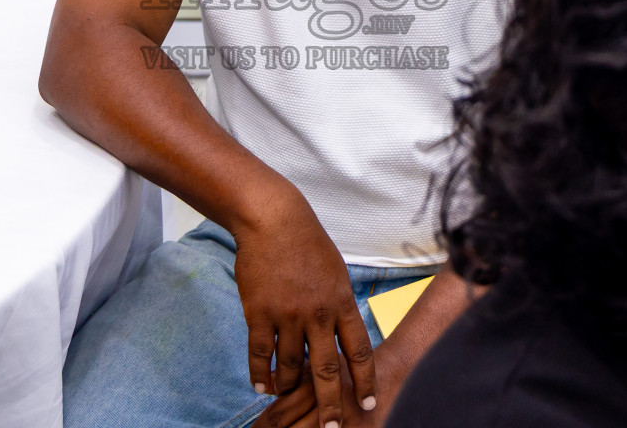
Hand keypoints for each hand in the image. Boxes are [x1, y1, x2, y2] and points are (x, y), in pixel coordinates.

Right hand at [233, 187, 376, 426]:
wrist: (273, 220)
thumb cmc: (308, 244)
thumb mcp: (336, 273)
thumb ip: (340, 306)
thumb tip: (345, 337)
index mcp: (341, 303)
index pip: (359, 352)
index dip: (364, 382)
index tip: (368, 405)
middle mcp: (317, 314)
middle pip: (327, 371)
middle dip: (331, 406)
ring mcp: (287, 315)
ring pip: (290, 367)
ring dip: (289, 388)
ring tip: (289, 399)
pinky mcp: (259, 313)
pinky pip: (260, 354)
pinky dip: (260, 375)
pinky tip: (263, 388)